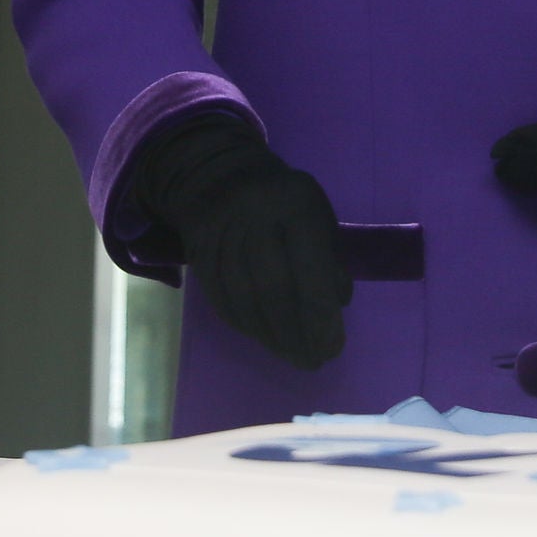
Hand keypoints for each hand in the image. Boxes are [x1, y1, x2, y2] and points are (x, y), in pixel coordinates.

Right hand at [126, 111, 350, 369]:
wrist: (220, 176)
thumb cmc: (285, 203)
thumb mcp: (319, 216)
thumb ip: (329, 258)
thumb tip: (336, 305)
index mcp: (296, 204)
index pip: (309, 265)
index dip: (320, 312)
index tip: (333, 347)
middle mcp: (256, 217)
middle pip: (272, 286)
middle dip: (295, 332)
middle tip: (313, 361)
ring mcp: (223, 234)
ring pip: (244, 297)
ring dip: (270, 336)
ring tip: (293, 356)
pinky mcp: (200, 252)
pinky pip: (222, 298)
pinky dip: (246, 325)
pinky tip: (265, 338)